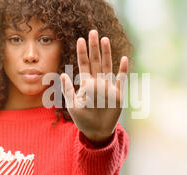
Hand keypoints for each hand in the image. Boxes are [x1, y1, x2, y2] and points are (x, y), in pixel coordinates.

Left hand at [60, 30, 128, 145]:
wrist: (97, 132)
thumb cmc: (82, 119)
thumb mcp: (72, 105)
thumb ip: (68, 90)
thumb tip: (62, 73)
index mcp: (87, 83)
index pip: (84, 64)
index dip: (82, 52)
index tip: (80, 39)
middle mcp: (98, 82)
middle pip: (96, 61)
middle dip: (94, 47)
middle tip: (93, 32)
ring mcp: (108, 87)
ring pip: (107, 67)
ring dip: (106, 53)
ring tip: (105, 40)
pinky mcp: (118, 95)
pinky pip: (121, 80)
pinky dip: (122, 70)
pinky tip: (123, 59)